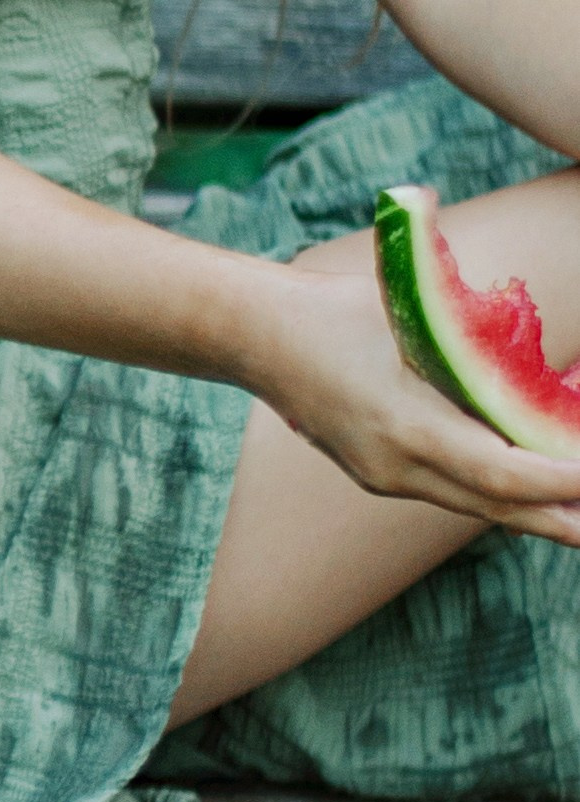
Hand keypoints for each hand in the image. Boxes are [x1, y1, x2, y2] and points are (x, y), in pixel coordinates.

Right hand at [244, 258, 579, 542]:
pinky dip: (494, 492)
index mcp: (404, 425)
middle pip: (493, 506)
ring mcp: (383, 476)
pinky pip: (450, 492)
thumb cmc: (328, 311)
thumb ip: (458, 311)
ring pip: (473, 504)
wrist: (255, 340)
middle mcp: (394, 465)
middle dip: (556, 519)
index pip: (497, 470)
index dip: (553, 480)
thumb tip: (499, 282)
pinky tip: (527, 490)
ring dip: (529, 509)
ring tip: (578, 515)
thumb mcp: (400, 305)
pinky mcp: (378, 474)